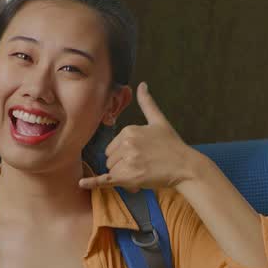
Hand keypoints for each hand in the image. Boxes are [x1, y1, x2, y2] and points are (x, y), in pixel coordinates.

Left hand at [78, 81, 198, 192]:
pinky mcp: (130, 177)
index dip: (124, 154)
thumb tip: (142, 84)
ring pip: (112, 171)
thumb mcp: (159, 121)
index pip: (113, 147)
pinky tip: (81, 183)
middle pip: (110, 160)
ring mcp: (128, 161)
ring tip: (143, 173)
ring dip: (123, 176)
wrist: (185, 166)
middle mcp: (127, 144)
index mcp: (129, 130)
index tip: (142, 156)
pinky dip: (93, 183)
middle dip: (122, 165)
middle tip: (143, 166)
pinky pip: (106, 180)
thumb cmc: (172, 145)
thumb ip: (147, 103)